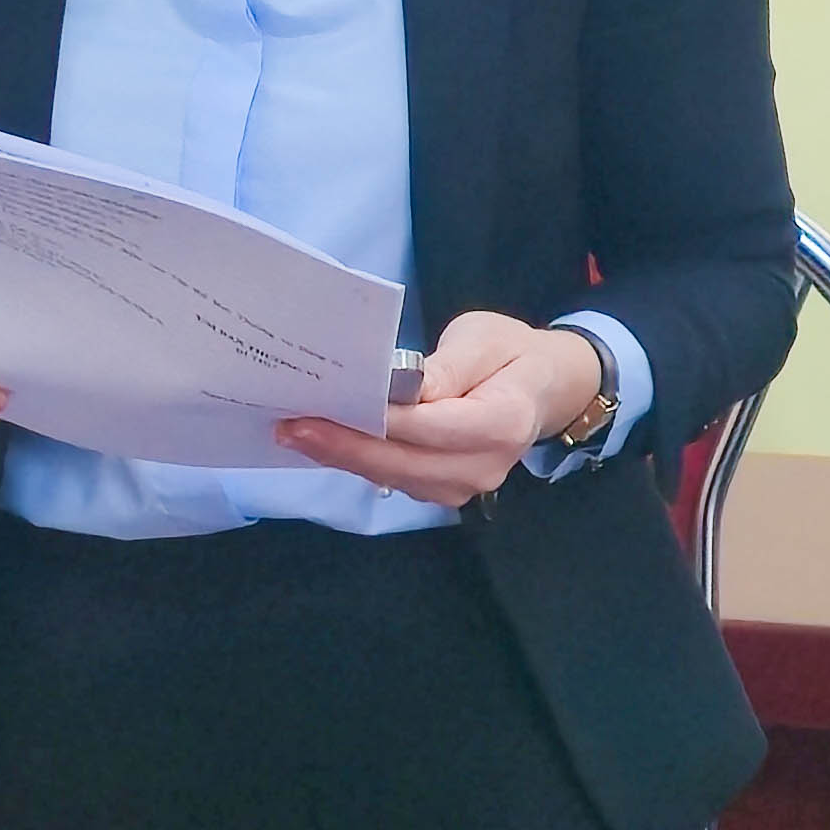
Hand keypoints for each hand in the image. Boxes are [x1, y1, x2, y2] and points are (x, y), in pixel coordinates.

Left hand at [277, 312, 606, 505]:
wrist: (541, 388)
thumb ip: (449, 365)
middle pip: (404, 463)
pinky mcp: (443, 491)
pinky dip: (358, 460)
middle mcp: (485, 466)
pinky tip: (323, 441)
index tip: (326, 409)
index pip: (430, 427)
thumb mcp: (483, 338)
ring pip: (393, 476)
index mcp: (503, 422)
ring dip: (343, 457)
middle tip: (288, 427)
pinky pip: (394, 478)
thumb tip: (407, 388)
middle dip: (343, 446)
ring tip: (294, 433)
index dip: (377, 422)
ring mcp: (464, 486)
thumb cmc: (510, 353)